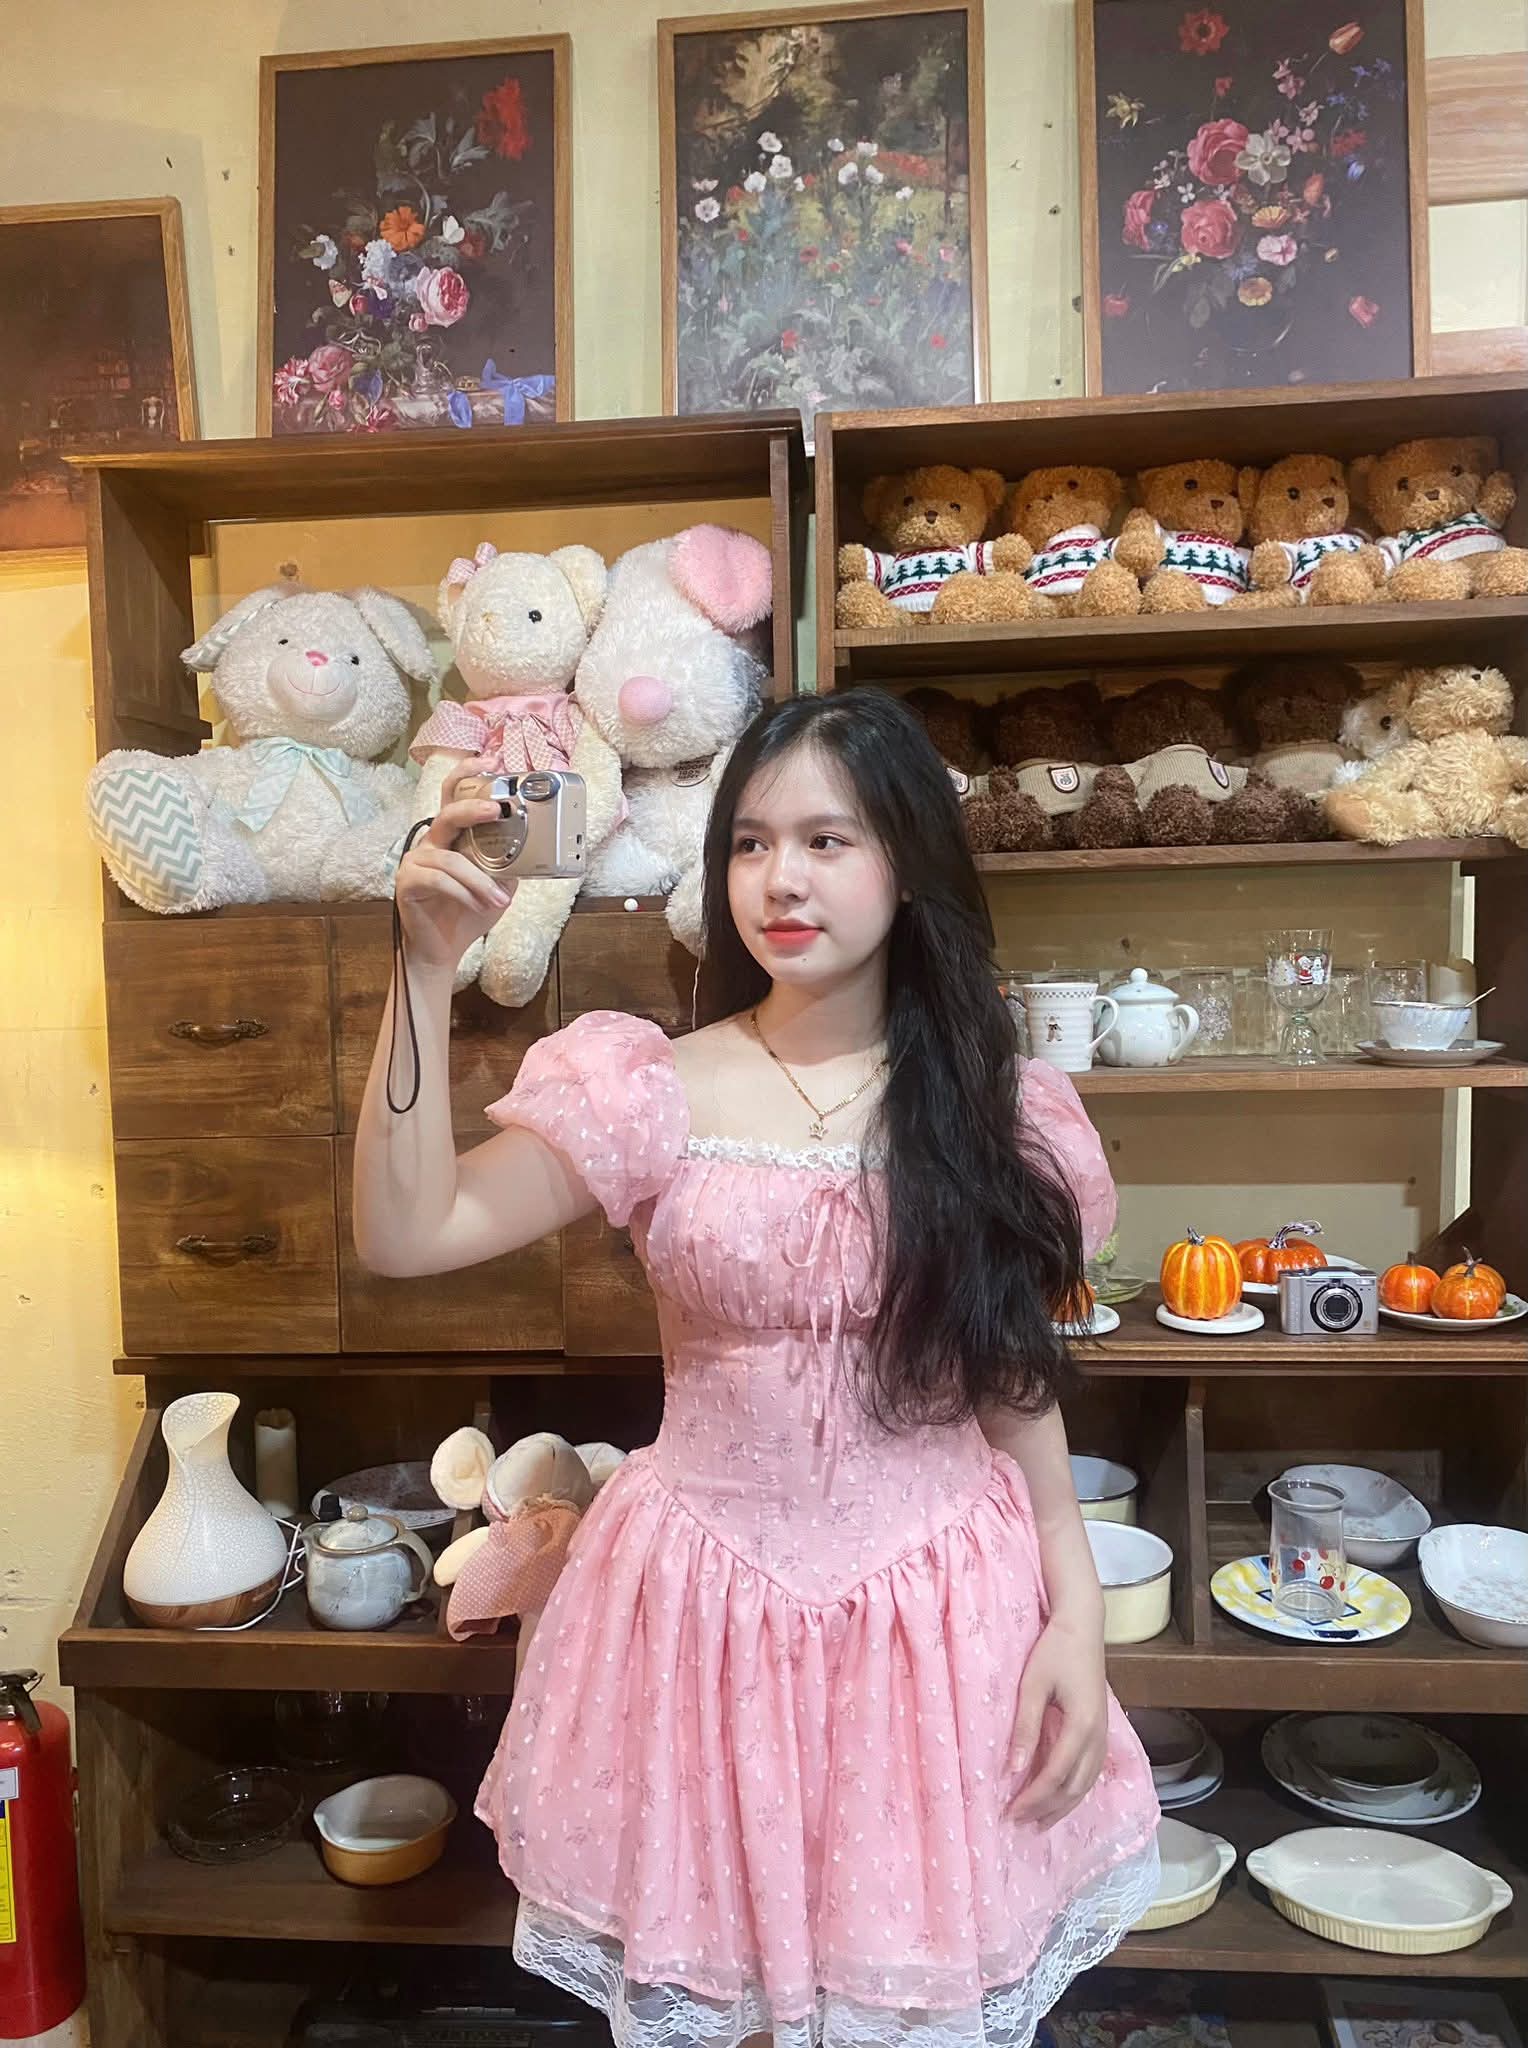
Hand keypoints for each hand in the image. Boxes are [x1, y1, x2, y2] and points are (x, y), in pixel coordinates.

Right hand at [394, 756, 516, 971]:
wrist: (443, 950)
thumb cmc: (468, 913)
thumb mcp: (498, 884)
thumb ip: (509, 862)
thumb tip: (537, 846)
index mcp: (451, 836)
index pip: (454, 795)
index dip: (468, 774)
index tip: (492, 760)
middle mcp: (431, 842)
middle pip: (447, 813)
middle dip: (472, 808)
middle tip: (496, 810)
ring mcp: (415, 860)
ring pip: (451, 859)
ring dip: (480, 880)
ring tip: (500, 900)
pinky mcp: (407, 882)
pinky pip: (439, 880)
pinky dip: (464, 892)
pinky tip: (480, 905)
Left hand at [1005, 1608, 1108, 1828]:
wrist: (1082, 1627)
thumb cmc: (1054, 1651)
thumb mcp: (1033, 1685)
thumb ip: (1025, 1728)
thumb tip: (1012, 1769)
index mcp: (1081, 1725)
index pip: (1055, 1776)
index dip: (1033, 1798)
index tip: (1010, 1812)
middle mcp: (1097, 1736)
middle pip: (1074, 1788)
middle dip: (1046, 1809)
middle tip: (1019, 1823)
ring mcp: (1103, 1735)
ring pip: (1086, 1784)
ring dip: (1062, 1806)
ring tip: (1038, 1821)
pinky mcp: (1101, 1730)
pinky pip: (1091, 1772)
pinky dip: (1074, 1791)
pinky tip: (1060, 1797)